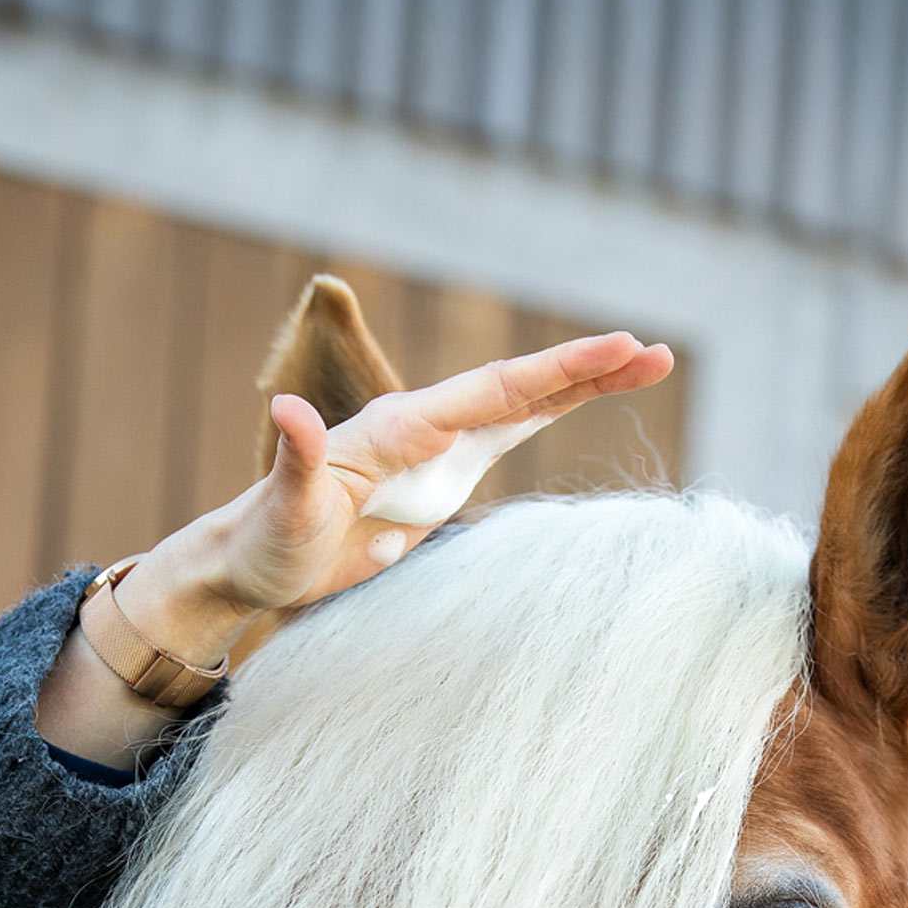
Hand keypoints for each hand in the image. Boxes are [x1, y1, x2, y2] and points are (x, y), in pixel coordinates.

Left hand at [111, 329, 672, 660]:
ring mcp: (438, 448)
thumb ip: (296, 459)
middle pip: (520, 386)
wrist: (253, 559)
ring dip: (583, 382)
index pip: (490, 390)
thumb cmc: (266, 539)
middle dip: (587, 368)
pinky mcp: (443, 475)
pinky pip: (510, 432)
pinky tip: (591, 397)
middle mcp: (425, 426)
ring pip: (524, 403)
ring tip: (650, 362)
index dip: (554, 371)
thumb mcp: (283, 509)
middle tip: (655, 351)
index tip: (612, 347)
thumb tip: (290, 411)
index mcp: (399, 428)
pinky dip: (552, 412)